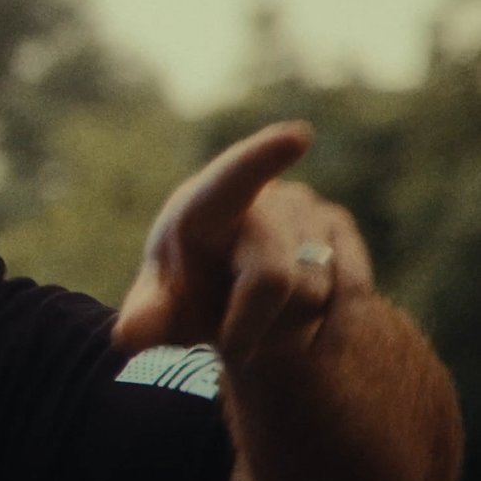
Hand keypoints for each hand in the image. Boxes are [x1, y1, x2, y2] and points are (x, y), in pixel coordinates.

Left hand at [112, 121, 374, 370]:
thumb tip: (129, 335)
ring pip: (316, 293)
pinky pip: (351, 290)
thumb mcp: (162, 310)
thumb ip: (148, 319)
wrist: (229, 292)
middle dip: (250, 325)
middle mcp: (259, 197)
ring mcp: (305, 208)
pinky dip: (324, 321)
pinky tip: (296, 314)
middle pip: (273, 278)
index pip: (231, 180)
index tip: (296, 137)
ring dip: (286, 326)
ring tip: (259, 314)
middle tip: (229, 343)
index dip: (263, 158)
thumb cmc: (187, 296)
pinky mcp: (339, 224)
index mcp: (203, 208)